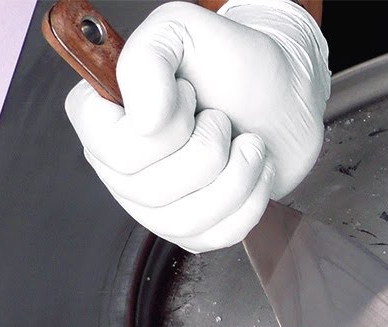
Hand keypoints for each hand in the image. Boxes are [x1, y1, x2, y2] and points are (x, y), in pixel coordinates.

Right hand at [64, 0, 329, 252]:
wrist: (286, 92)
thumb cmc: (234, 60)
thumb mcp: (182, 30)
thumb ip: (147, 60)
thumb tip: (142, 121)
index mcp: (101, 116)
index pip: (113, 149)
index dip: (165, 127)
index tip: (188, 93)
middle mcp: (117, 165)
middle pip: (152, 189)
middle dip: (208, 149)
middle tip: (221, 118)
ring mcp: (154, 203)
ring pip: (187, 217)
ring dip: (236, 176)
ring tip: (248, 143)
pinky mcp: (194, 227)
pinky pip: (216, 236)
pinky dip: (251, 201)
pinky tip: (255, 170)